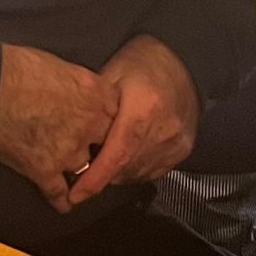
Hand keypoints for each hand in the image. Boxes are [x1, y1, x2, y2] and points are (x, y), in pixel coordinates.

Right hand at [0, 44, 118, 209]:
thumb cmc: (17, 68)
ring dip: (80, 170)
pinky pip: (60, 193)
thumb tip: (77, 92)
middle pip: (109, 144)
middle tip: (97, 150)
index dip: (111, 121)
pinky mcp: (45, 170)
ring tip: (79, 175)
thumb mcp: (61, 65)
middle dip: (101, 147)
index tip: (106, 125)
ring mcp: (69, 151)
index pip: (120, 114)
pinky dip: (62, 200)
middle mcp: (89, 125)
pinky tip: (64, 204)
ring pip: (86, 169)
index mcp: (96, 95)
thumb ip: (79, 85)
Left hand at [65, 36, 201, 207]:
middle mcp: (163, 131)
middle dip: (100, 174)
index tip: (74, 195)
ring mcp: (176, 143)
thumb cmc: (141, 63)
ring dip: (117, 173)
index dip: (94, 179)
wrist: (184, 60)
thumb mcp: (112, 74)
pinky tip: (124, 157)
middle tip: (81, 167)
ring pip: (137, 174)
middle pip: (125, 169)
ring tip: (103, 158)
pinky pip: (153, 172)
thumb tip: (71, 136)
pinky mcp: (183, 150)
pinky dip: (134, 170)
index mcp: (143, 110)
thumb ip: (94, 107)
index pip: (116, 156)